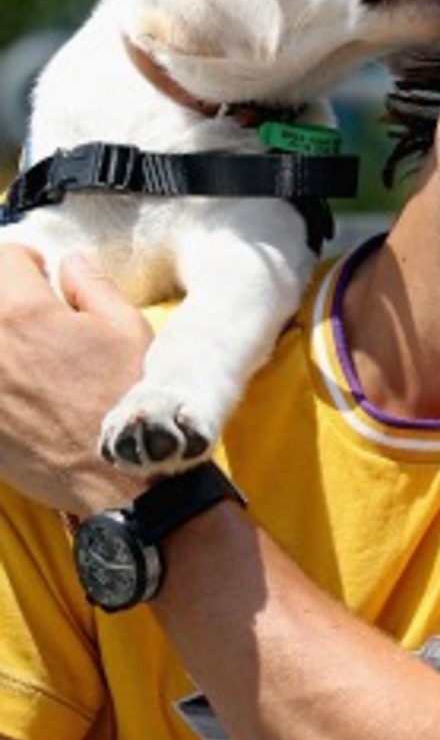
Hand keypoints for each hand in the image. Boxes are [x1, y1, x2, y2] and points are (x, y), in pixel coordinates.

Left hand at [0, 245, 151, 514]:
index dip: (30, 264)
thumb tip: (70, 265)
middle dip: (10, 301)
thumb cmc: (127, 401)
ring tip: (29, 356)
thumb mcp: (127, 331)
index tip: (43, 277)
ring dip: (5, 342)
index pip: (6, 260)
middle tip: (35, 318)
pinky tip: (24, 393)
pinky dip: (3, 382)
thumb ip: (92, 287)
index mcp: (23, 312)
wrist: (119, 478)